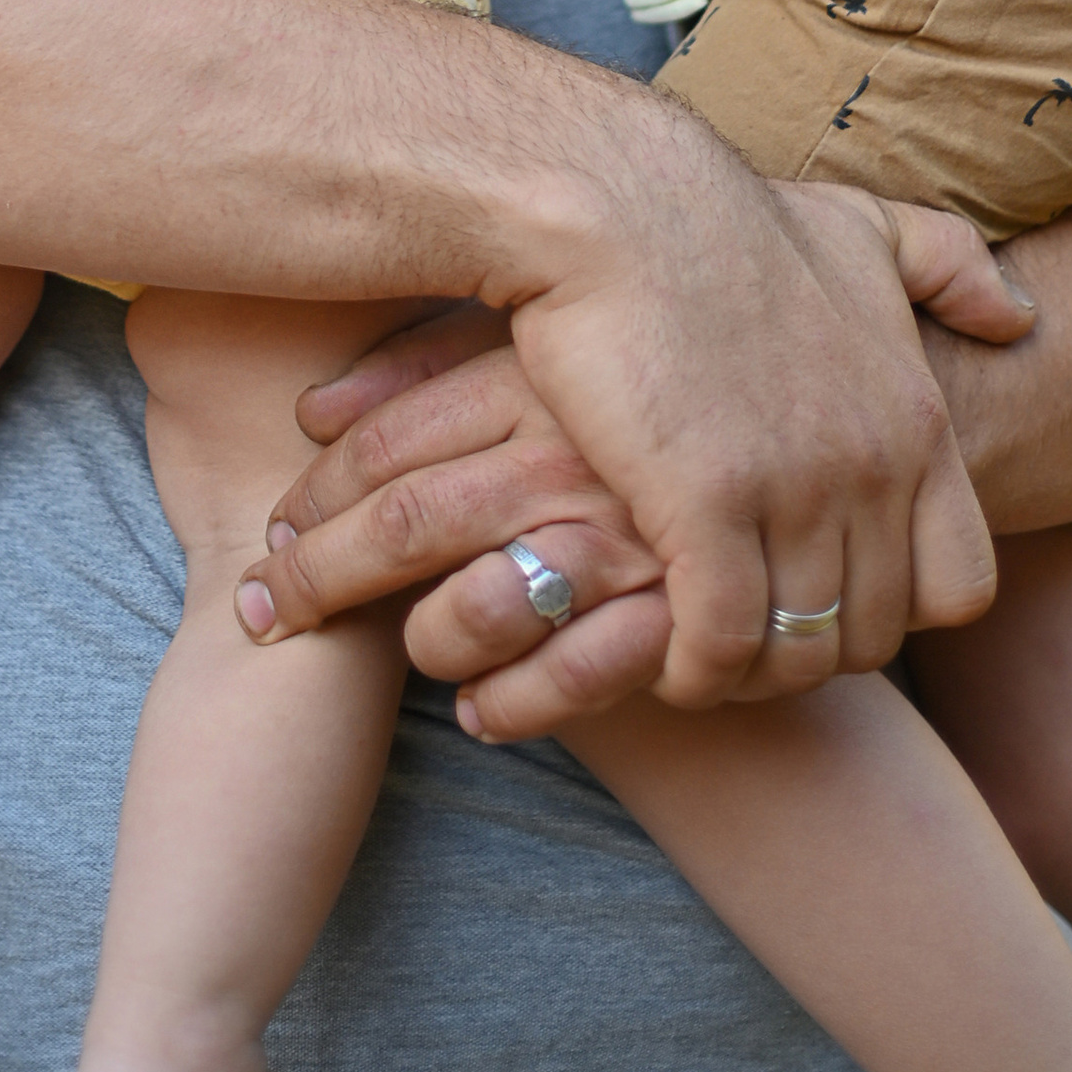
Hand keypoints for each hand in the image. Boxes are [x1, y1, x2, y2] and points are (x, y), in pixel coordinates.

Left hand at [239, 311, 672, 736]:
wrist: (808, 439)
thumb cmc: (643, 396)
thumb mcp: (547, 357)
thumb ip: (436, 369)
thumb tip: (309, 408)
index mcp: (537, 374)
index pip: (388, 441)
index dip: (313, 494)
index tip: (267, 531)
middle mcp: (573, 449)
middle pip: (405, 522)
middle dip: (316, 575)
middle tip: (263, 610)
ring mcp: (627, 532)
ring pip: (474, 609)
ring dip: (424, 646)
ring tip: (413, 653)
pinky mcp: (681, 610)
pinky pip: (566, 679)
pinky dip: (508, 706)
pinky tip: (479, 714)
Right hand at [240, 168, 1032, 730]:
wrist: (618, 201)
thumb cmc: (725, 219)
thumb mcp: (862, 225)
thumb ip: (950, 266)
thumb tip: (1018, 316)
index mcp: (915, 419)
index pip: (961, 590)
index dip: (895, 609)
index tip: (824, 589)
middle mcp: (871, 467)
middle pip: (872, 636)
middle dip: (811, 649)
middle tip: (743, 631)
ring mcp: (792, 490)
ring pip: (797, 654)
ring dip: (747, 670)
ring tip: (694, 645)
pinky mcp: (704, 506)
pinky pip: (721, 644)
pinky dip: (693, 668)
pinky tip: (657, 645)